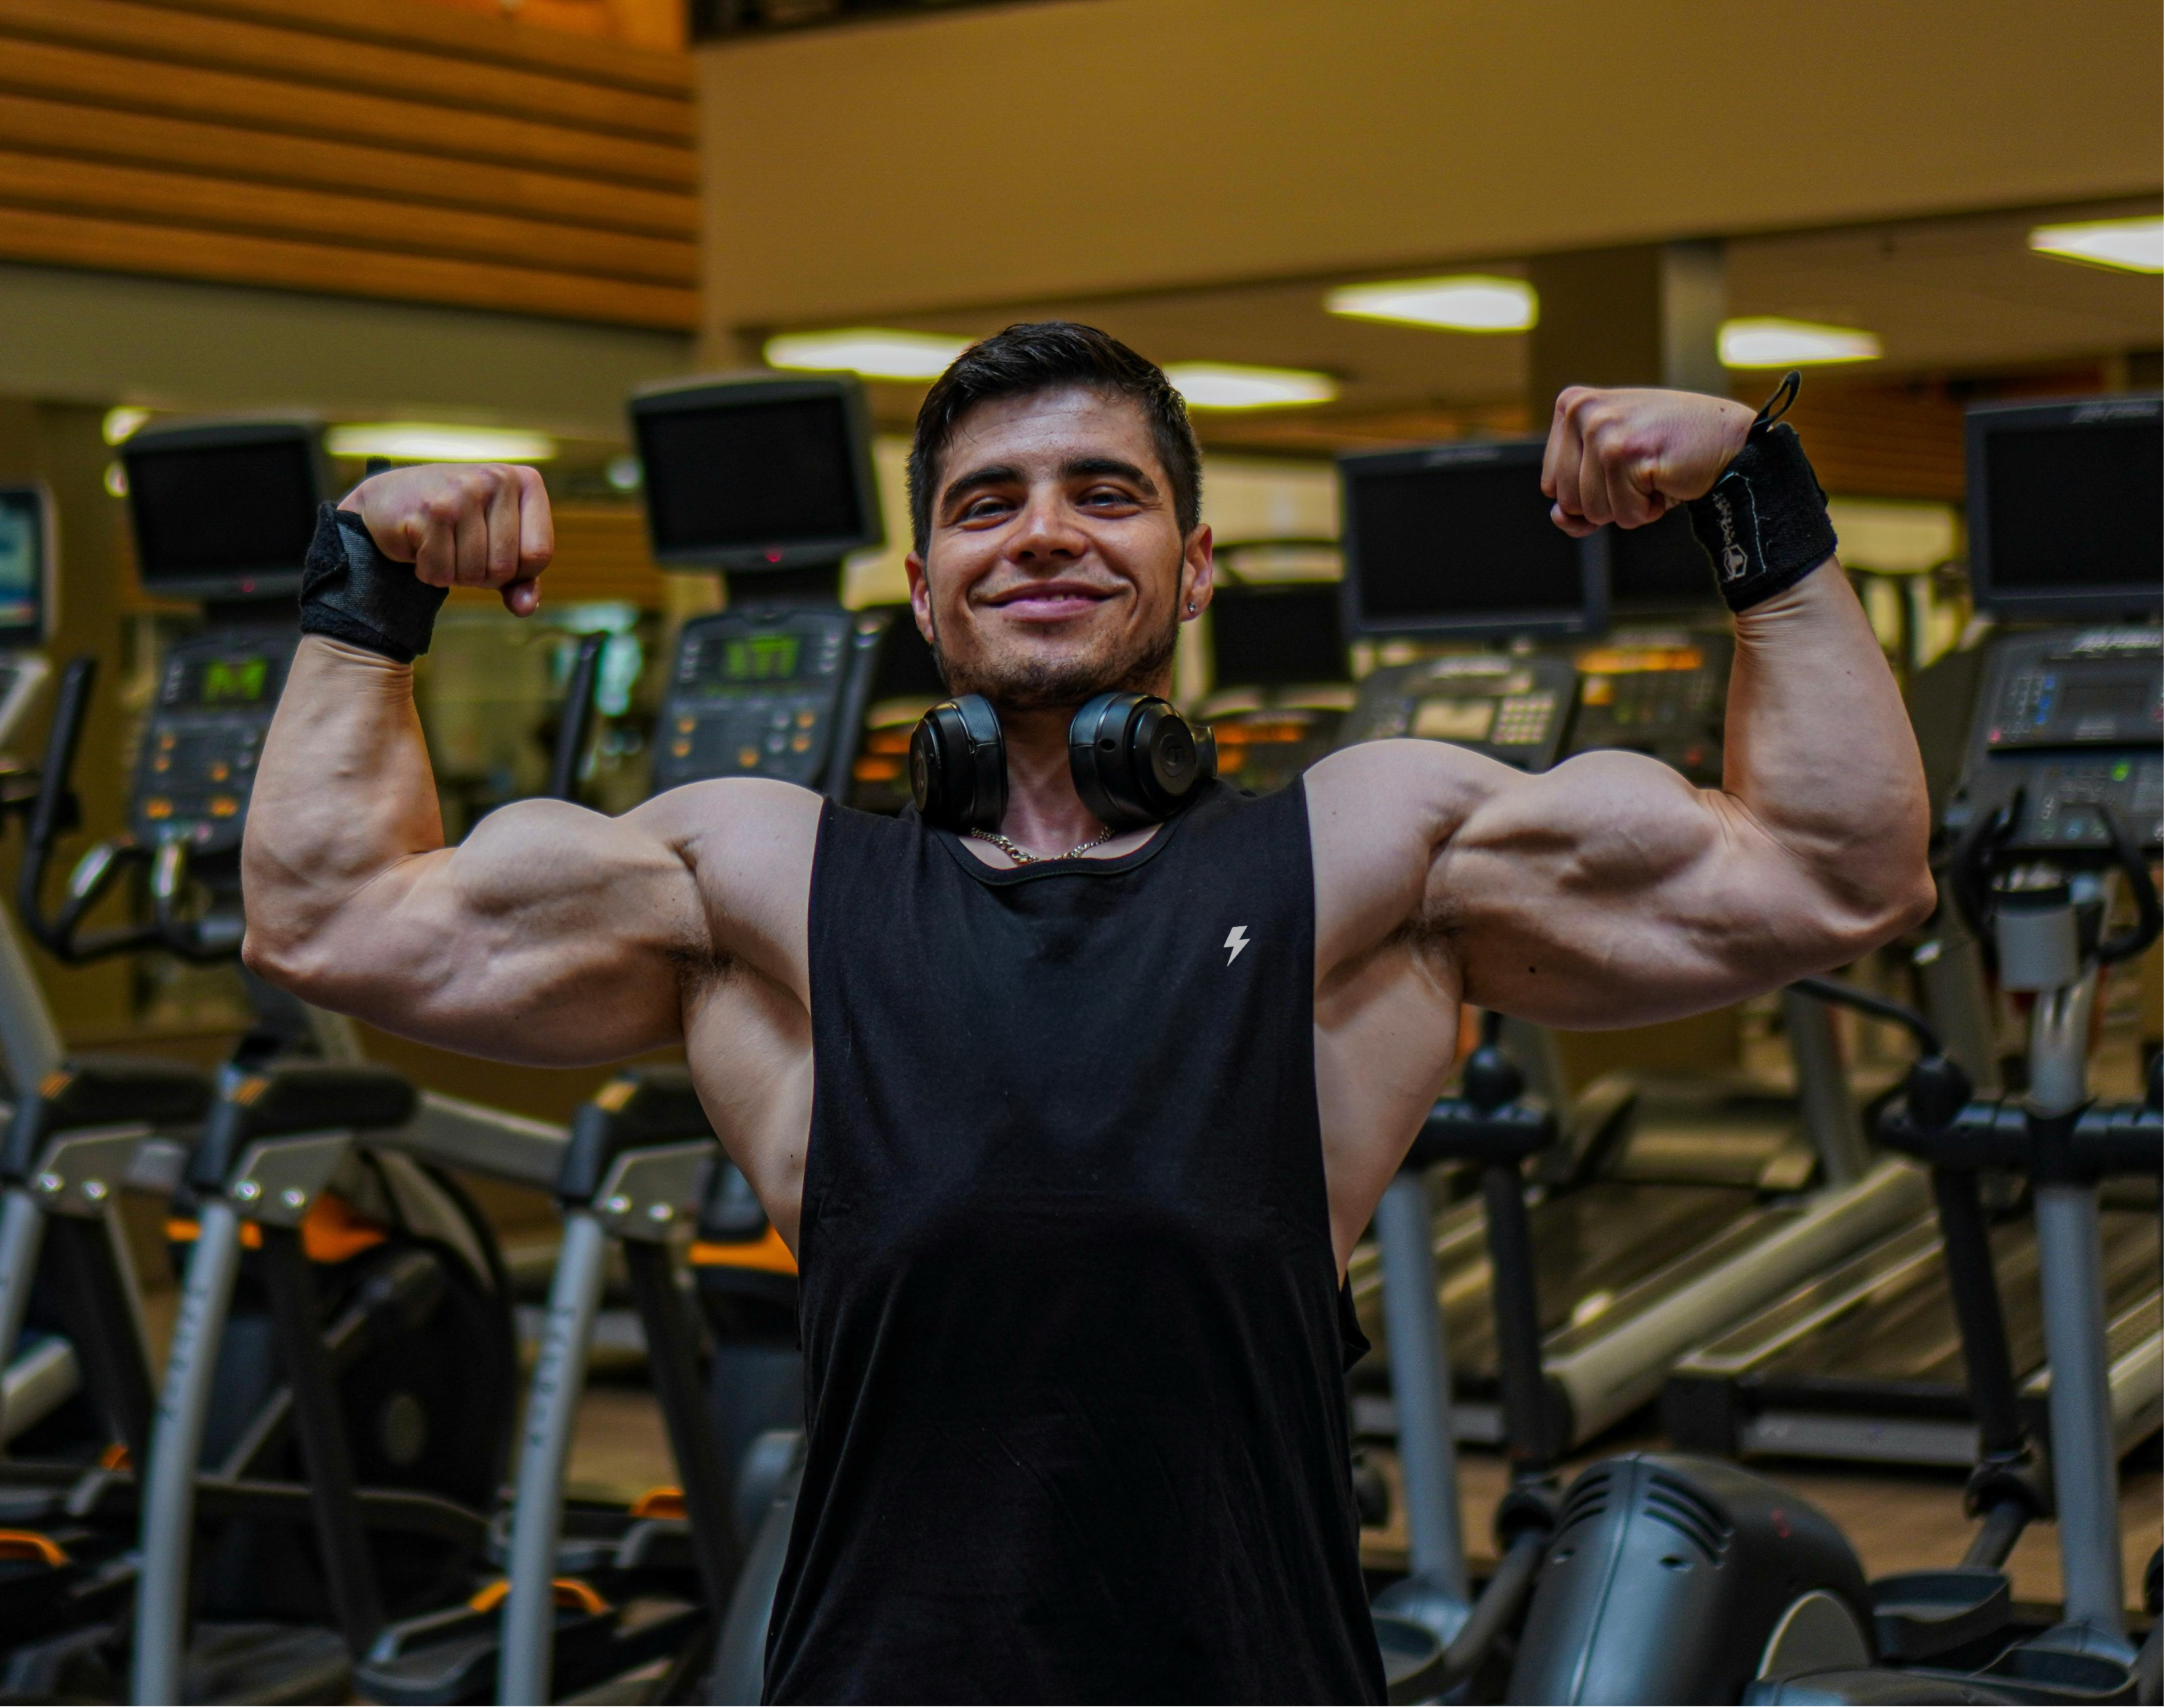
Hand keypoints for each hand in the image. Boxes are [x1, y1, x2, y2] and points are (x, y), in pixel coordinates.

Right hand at [341, 464, 553, 615]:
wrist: (389, 499)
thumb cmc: (455, 524)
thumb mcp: (497, 546)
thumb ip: (521, 579)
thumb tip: (525, 607)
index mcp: (526, 482)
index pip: (540, 554)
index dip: (515, 571)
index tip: (491, 553)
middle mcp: (498, 478)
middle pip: (505, 568)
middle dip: (479, 576)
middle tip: (457, 550)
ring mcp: (463, 491)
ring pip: (474, 572)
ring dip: (452, 574)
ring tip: (439, 545)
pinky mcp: (431, 509)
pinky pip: (442, 571)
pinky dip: (428, 571)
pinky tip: (420, 544)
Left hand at [1541, 387, 1754, 537]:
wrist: (1730, 439)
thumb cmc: (1669, 451)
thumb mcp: (1611, 468)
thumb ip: (1577, 496)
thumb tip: (1558, 517)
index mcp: (1572, 405)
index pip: (1551, 484)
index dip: (1589, 492)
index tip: (1622, 464)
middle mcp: (1582, 411)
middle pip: (1567, 501)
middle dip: (1608, 501)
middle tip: (1642, 468)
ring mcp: (1602, 430)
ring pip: (1594, 512)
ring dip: (1629, 505)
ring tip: (1653, 471)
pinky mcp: (1626, 453)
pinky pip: (1624, 516)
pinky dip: (1648, 510)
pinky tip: (1666, 477)